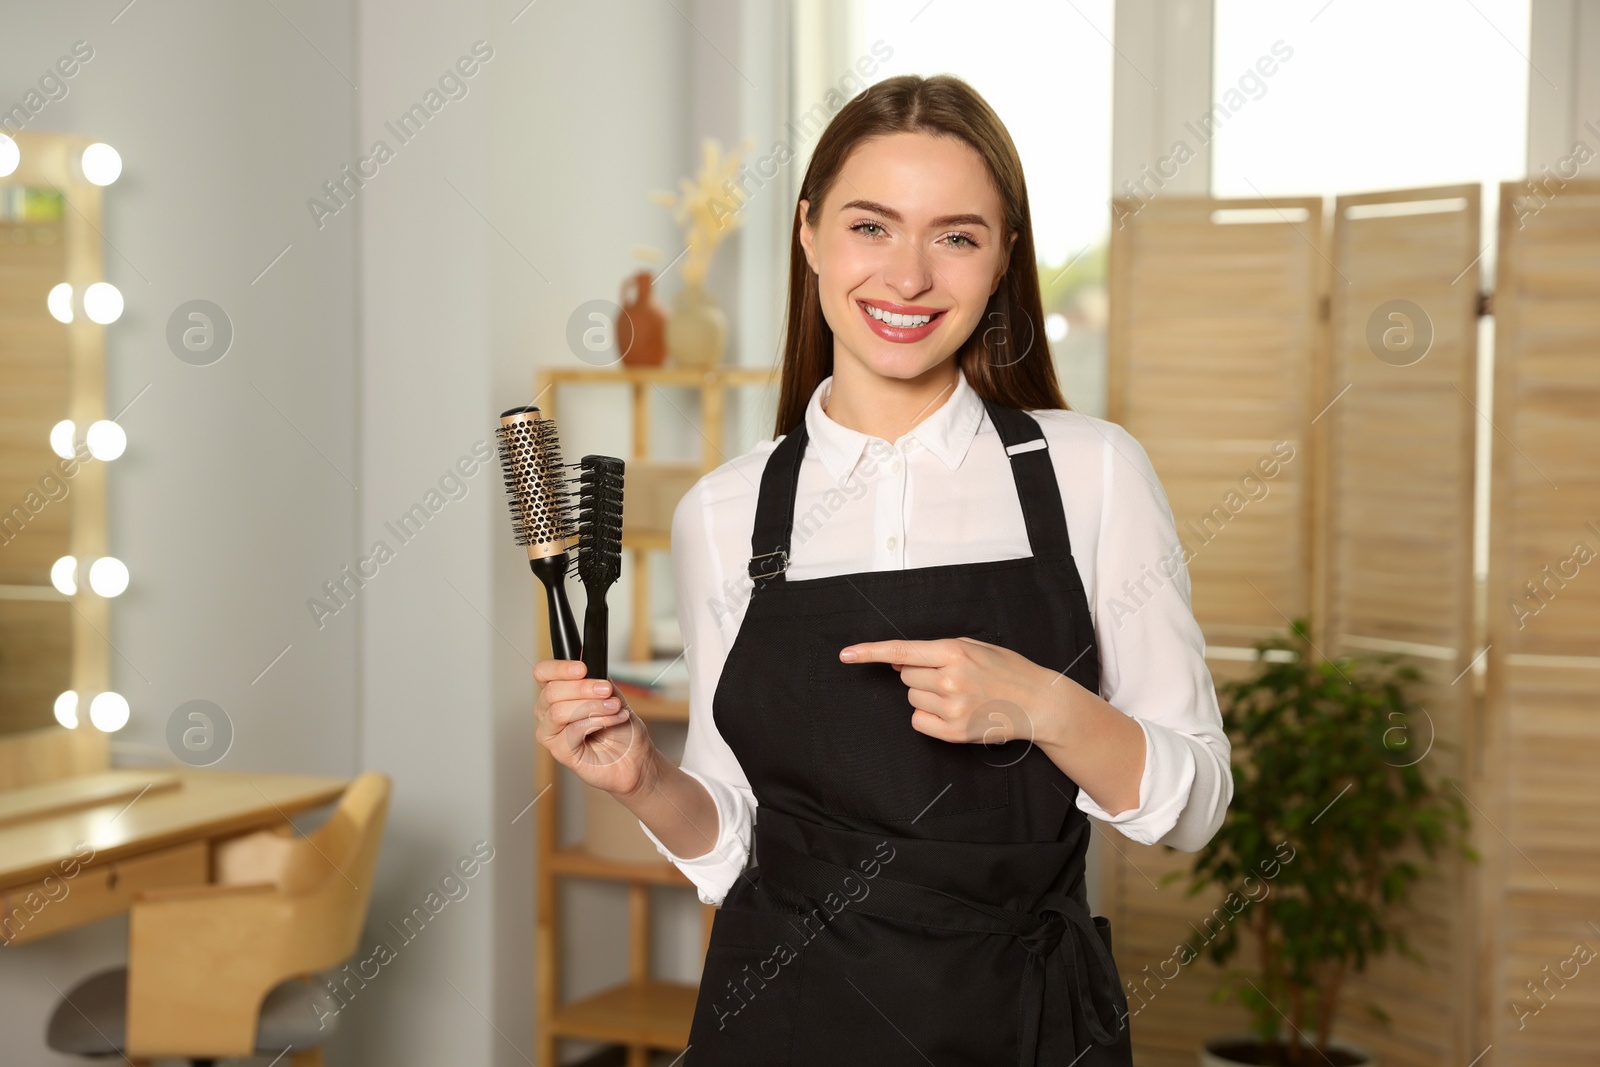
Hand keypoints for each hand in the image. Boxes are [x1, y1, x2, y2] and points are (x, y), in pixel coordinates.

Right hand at [534, 658, 657, 798]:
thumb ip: (596, 676)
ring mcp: (551, 733)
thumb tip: (584, 654)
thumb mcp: (612, 695)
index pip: (543, 673)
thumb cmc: (621, 729)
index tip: (582, 668)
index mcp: (557, 693)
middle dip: (584, 688)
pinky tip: (611, 721)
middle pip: (551, 691)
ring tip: (614, 708)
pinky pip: (572, 731)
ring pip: (559, 711)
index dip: (559, 668)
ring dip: (592, 706)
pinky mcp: (559, 751)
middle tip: (606, 690)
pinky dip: (596, 722)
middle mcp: (548, 712)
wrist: (635, 757)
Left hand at [839, 636, 1057, 750]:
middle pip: (905, 676)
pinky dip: (928, 716)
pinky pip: (918, 721)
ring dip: (926, 695)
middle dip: (920, 674)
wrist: (1038, 702)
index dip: (870, 652)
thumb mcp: (975, 647)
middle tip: (949, 677)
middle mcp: (950, 679)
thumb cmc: (1006, 670)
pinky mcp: (953, 732)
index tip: (846, 655)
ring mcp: (951, 708)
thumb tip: (897, 660)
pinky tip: (953, 712)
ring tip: (959, 695)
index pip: (902, 651)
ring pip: (911, 698)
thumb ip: (936, 650)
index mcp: (954, 652)